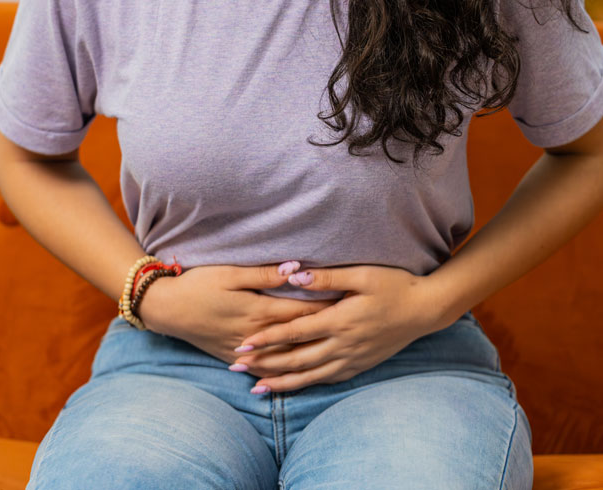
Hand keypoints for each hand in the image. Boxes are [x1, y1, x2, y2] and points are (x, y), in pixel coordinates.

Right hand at [137, 262, 337, 365]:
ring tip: (333, 353)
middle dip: (325, 333)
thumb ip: (265, 274)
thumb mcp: (230, 273)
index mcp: (259, 311)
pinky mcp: (232, 356)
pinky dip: (282, 372)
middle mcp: (255, 335)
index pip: (302, 311)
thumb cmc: (198, 284)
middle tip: (353, 330)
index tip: (352, 305)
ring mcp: (244, 350)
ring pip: (284, 358)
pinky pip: (264, 369)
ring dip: (308, 355)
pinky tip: (295, 375)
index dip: (328, 308)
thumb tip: (297, 269)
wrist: (166, 309)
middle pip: (297, 336)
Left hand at [228, 264, 441, 392]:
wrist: (425, 309)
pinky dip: (307, 384)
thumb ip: (327, 276)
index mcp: (340, 320)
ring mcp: (353, 358)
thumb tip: (295, 277)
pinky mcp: (360, 364)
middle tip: (237, 368)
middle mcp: (343, 345)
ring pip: (310, 375)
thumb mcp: (362, 274)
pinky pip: (328, 379)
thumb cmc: (394, 285)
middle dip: (265, 364)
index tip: (244, 344)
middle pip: (296, 359)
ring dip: (282, 381)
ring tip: (257, 387)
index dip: (267, 338)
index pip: (294, 332)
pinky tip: (293, 386)